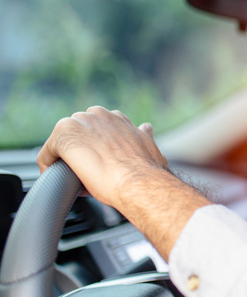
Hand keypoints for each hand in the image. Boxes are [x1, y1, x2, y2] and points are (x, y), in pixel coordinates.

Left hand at [37, 106, 167, 210]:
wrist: (138, 182)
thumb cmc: (146, 170)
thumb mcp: (150, 146)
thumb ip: (143, 135)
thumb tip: (146, 128)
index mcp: (116, 118)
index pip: (95, 129)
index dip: (96, 149)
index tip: (100, 164)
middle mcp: (98, 114)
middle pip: (77, 135)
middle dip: (80, 154)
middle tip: (88, 175)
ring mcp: (80, 122)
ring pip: (62, 144)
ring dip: (66, 161)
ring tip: (76, 180)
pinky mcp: (63, 135)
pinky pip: (46, 154)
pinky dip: (50, 169)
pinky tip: (61, 182)